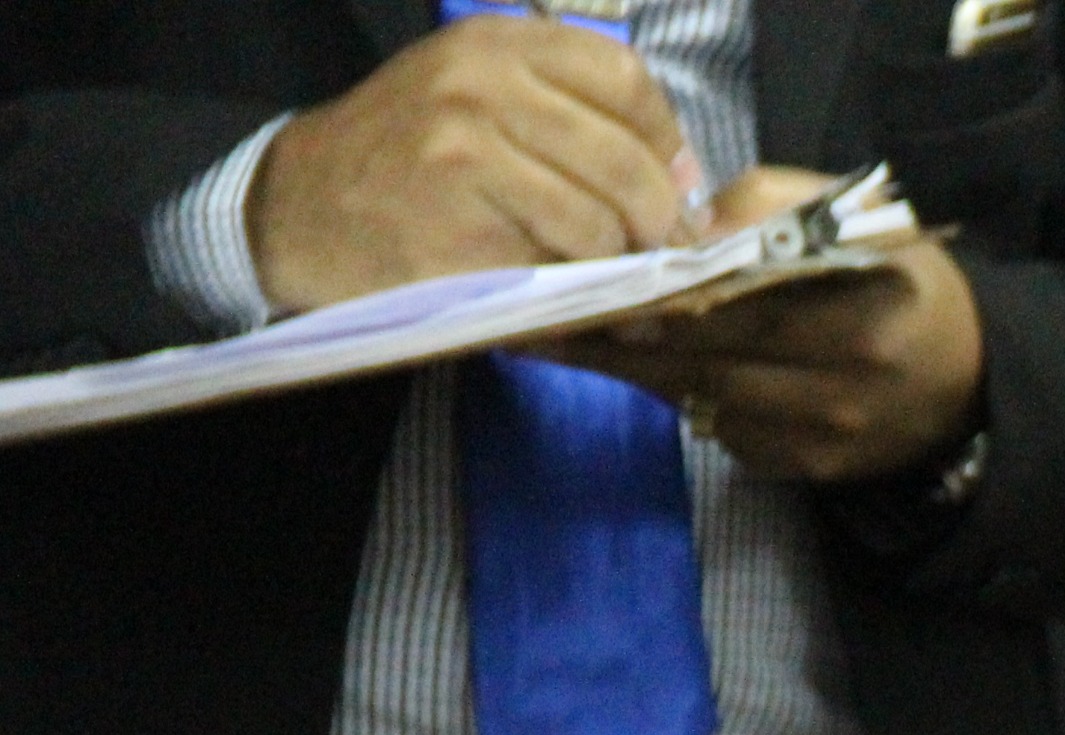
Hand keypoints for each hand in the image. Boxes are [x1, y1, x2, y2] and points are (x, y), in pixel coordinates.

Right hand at [250, 15, 701, 312]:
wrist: (298, 208)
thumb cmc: (410, 159)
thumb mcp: (479, 100)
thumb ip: (576, 117)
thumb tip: (692, 180)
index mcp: (495, 45)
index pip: (626, 79)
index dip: (667, 141)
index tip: (673, 185)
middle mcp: (478, 86)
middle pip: (626, 159)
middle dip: (659, 219)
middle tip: (655, 248)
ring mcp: (463, 153)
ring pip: (599, 220)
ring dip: (616, 260)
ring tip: (596, 267)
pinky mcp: (455, 225)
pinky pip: (555, 264)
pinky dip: (572, 286)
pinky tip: (551, 283)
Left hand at [559, 167, 986, 482]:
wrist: (971, 379)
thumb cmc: (899, 282)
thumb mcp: (851, 220)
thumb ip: (765, 208)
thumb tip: (679, 231)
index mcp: (856, 302)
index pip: (733, 298)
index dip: (653, 294)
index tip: (584, 285)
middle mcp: (843, 377)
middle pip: (703, 356)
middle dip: (618, 338)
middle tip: (542, 319)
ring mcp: (825, 434)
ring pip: (702, 400)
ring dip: (636, 373)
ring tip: (572, 344)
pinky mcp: (810, 471)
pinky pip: (727, 435)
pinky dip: (689, 402)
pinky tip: (662, 375)